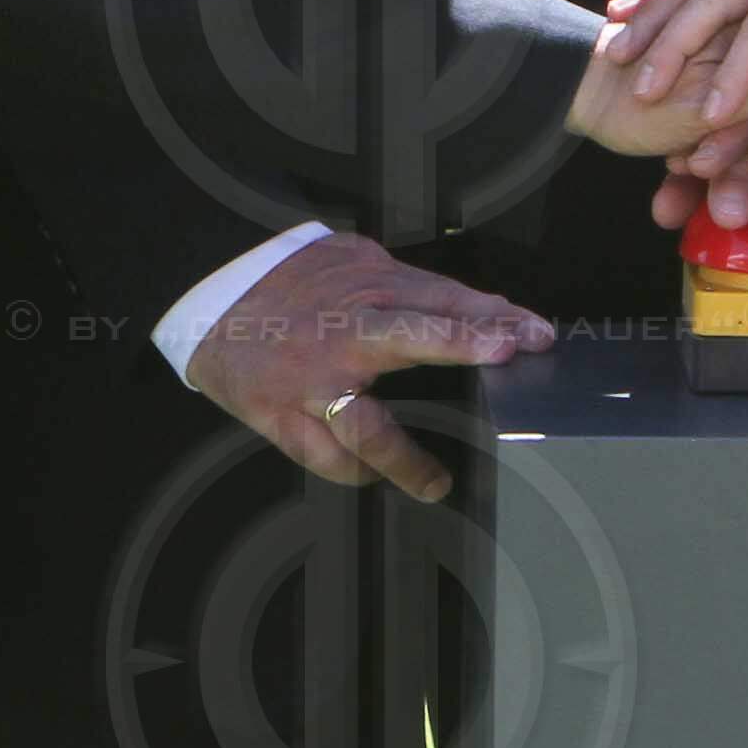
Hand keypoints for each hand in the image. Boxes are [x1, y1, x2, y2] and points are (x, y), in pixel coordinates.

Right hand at [178, 234, 553, 504]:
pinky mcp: (282, 417)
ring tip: (435, 483)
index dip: (491, 317)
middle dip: (459, 341)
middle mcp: (342, 333)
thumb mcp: (356, 264)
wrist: (212, 302)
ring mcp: (311, 381)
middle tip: (506, 353)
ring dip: (405, 459)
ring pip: (363, 425)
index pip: (440, 299)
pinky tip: (375, 474)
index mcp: (365, 289)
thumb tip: (484, 314)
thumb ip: (412, 290)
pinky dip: (356, 471)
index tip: (535, 333)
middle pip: (407, 334)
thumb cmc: (293, 284)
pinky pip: (327, 457)